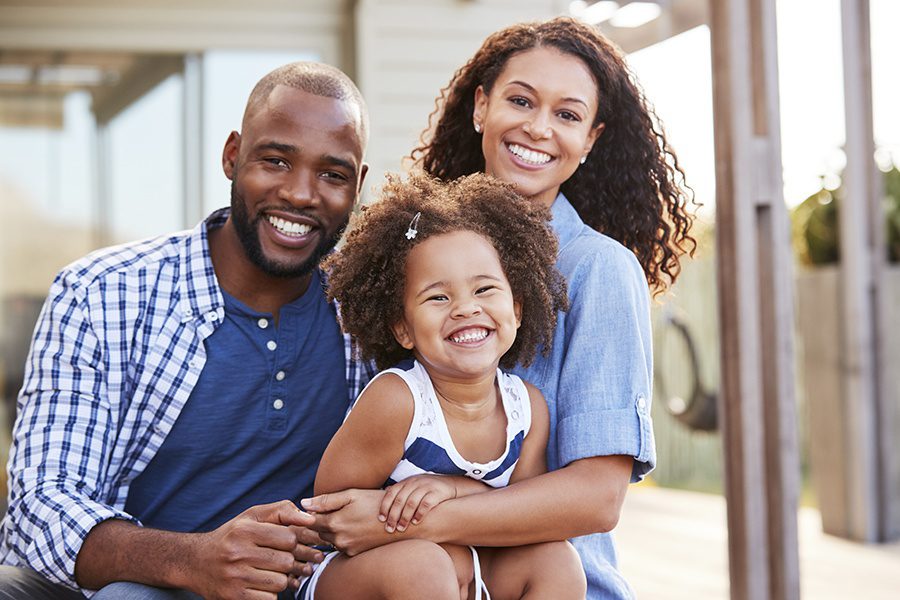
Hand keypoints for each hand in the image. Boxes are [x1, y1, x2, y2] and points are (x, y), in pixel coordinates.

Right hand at [191, 500, 323, 599]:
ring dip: (280, 578)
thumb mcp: (252, 517)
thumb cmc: (231, 536)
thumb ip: (282, 511)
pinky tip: (260, 584)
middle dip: (288, 561)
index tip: (285, 543)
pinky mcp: (234, 597)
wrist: (196, 562)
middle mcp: (237, 554)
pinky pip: (270, 599)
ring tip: (269, 571)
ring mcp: (235, 578)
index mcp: (243, 530)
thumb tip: (310, 519)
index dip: (292, 541)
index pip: (288, 538)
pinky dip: (270, 593)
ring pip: (280, 582)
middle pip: (286, 562)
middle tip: (279, 559)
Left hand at [302, 489, 398, 555]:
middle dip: (322, 521)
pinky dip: (343, 536)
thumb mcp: (351, 495)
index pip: (309, 520)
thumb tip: (303, 504)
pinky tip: (356, 527)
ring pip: (329, 538)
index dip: (312, 513)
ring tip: (350, 518)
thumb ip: (326, 500)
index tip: (319, 508)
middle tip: (339, 510)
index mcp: (334, 522)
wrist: (399, 522)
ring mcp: (346, 548)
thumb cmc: (376, 503)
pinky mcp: (354, 553)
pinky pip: (341, 545)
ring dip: (333, 529)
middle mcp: (338, 539)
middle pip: (319, 531)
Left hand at [379, 475, 456, 531]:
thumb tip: (382, 497)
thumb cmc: (426, 489)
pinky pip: (426, 504)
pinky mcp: (437, 492)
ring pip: (412, 502)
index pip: (391, 493)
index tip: (381, 519)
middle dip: (393, 516)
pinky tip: (416, 522)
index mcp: (406, 482)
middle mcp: (414, 483)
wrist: (449, 484)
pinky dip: (420, 513)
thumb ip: (399, 492)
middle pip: (400, 500)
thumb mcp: (412, 486)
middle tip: (389, 529)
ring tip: (401, 528)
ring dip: (405, 517)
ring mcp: (426, 487)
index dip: (385, 506)